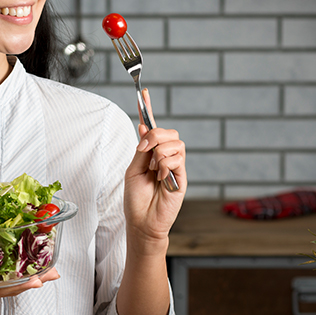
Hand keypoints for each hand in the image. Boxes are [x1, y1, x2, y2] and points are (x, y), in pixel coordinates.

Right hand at [0, 268, 59, 314]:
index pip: (0, 290)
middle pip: (13, 285)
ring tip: (51, 266)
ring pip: (11, 279)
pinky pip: (3, 272)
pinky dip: (17, 266)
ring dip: (31, 272)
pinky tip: (27, 258)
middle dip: (35, 278)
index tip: (38, 281)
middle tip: (56, 271)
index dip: (19, 286)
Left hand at [123, 89, 185, 253]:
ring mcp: (175, 165)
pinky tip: (161, 178)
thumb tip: (144, 126)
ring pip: (174, 143)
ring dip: (159, 153)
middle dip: (154, 135)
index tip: (143, 92)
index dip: (148, 109)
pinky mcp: (182, 176)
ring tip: (154, 171)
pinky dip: (165, 166)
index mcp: (150, 153)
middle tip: (144, 149)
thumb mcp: (133, 170)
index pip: (151, 127)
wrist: (143, 222)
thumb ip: (141, 149)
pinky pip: (177, 158)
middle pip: (168, 131)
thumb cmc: (136, 199)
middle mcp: (164, 156)